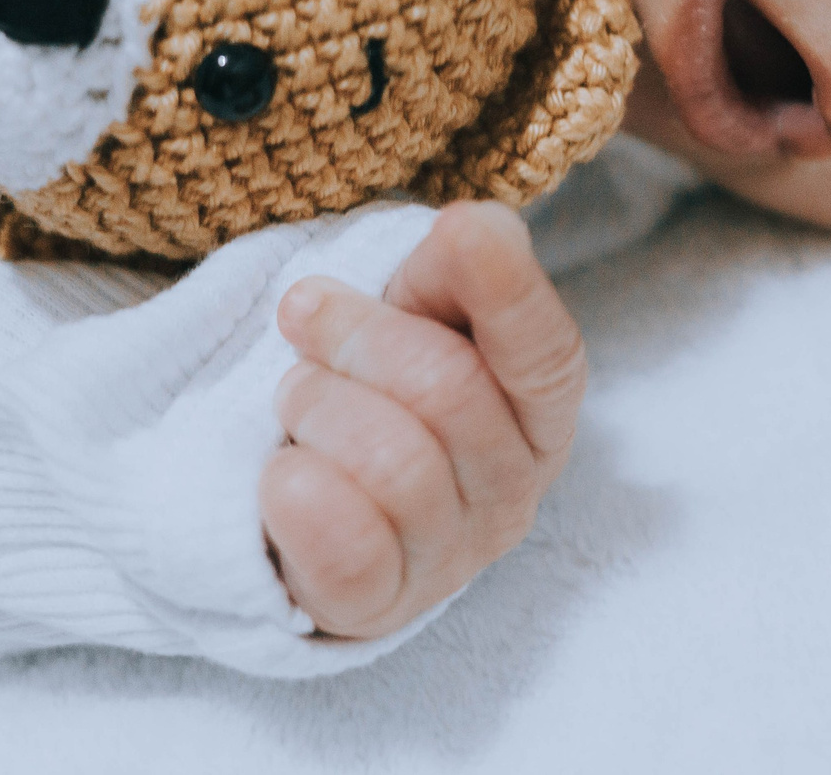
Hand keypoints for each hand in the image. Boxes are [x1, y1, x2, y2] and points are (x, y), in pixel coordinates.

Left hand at [263, 202, 586, 639]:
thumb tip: (478, 227)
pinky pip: (344, 544)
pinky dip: (295, 489)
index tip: (458, 227)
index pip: (547, 351)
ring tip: (295, 397)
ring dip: (316, 405)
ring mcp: (452, 555)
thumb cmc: (374, 386)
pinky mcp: (381, 603)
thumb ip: (450, 268)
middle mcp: (514, 488)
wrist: (308, 498)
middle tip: (304, 316)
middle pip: (448, 389)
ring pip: (394, 462)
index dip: (509, 288)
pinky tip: (283, 468)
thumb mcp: (414, 310)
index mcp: (539, 405)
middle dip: (356, 334)